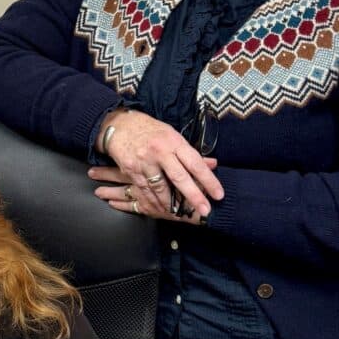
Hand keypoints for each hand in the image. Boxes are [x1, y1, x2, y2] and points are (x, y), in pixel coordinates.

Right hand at [91, 109, 222, 220]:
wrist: (120, 125)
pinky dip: (154, 202)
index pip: (195, 163)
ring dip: (172, 203)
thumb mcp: (172, 135)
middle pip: (180, 178)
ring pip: (161, 188)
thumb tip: (213, 164)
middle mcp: (160, 151)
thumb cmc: (150, 130)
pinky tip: (161, 209)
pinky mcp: (131, 170)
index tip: (219, 194)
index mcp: (174, 141)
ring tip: (181, 214)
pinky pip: (145, 191)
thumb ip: (190, 153)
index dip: (208, 180)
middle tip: (205, 210)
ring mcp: (144, 162)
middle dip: (194, 196)